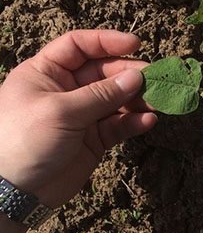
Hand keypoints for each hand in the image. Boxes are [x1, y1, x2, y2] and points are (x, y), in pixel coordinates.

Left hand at [0, 30, 156, 207]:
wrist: (15, 191)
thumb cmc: (24, 140)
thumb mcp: (62, 111)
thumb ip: (102, 95)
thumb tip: (136, 77)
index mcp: (46, 72)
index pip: (79, 46)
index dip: (107, 42)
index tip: (136, 45)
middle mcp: (66, 90)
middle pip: (104, 73)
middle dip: (130, 75)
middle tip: (155, 80)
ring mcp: (82, 115)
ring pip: (117, 100)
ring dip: (138, 100)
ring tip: (157, 103)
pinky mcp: (94, 139)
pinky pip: (119, 126)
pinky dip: (134, 123)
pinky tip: (148, 122)